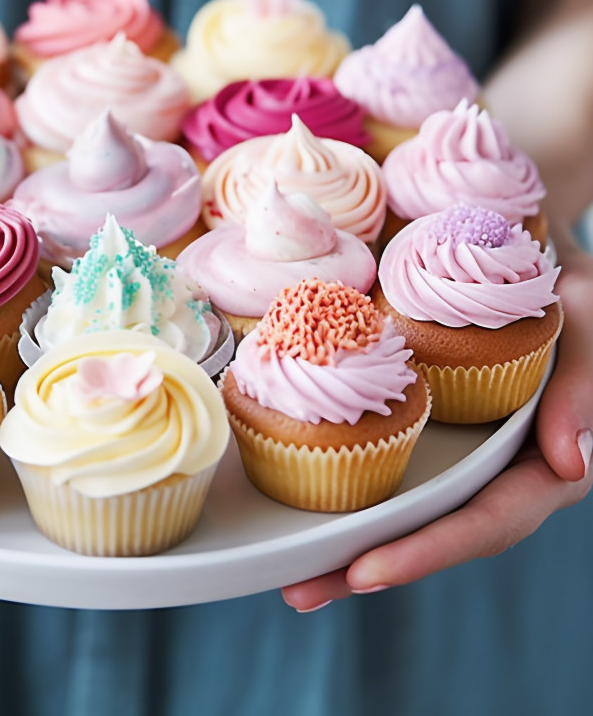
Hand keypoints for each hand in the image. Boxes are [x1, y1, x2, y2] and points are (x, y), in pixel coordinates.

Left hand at [282, 237, 592, 611]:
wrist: (535, 261)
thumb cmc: (571, 289)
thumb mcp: (590, 319)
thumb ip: (586, 388)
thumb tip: (571, 467)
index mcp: (545, 459)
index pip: (487, 521)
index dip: (427, 551)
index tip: (365, 573)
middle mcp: (501, 470)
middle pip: (435, 531)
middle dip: (370, 565)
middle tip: (298, 589)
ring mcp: (466, 455)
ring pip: (410, 509)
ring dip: (351, 542)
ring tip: (287, 569)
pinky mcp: (437, 431)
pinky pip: (395, 467)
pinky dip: (353, 490)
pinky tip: (306, 505)